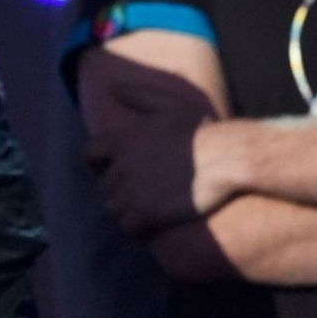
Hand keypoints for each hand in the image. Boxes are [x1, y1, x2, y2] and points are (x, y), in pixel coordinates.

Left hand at [84, 66, 226, 234]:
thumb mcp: (169, 105)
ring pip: (113, 210)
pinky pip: (128, 228)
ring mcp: (131, 191)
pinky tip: (153, 225)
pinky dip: (137, 230)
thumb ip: (137, 97)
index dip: (99, 165)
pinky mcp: (145, 214)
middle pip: (102, 188)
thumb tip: (112, 87)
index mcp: (122, 139)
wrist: (227, 157)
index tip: (115, 170)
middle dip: (117, 192)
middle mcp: (121, 165)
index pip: (89, 155)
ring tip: (146, 212)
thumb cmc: (202, 131)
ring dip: (126, 212)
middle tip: (138, 195)